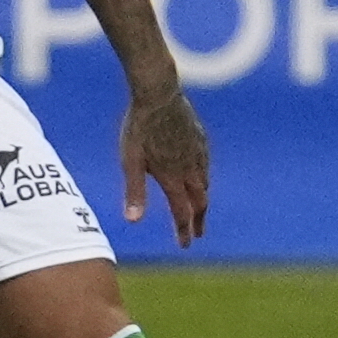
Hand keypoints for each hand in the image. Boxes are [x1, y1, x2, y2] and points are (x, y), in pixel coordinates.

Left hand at [123, 85, 209, 243]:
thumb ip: (134, 192)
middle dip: (199, 220)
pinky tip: (200, 173)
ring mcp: (198, 151)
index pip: (182, 212)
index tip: (185, 245)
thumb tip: (132, 222)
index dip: (184, 231)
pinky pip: (206, 163)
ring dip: (202, 199)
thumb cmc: (139, 127)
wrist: (158, 92)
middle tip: (198, 233)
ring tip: (199, 207)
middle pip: (200, 201)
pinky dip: (204, 176)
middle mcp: (190, 167)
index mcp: (173, 177)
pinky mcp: (199, 137)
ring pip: (205, 182)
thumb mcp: (131, 161)